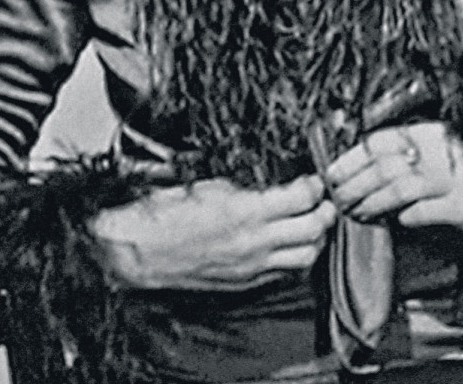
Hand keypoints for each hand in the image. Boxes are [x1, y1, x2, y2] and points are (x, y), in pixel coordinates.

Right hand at [90, 174, 334, 290]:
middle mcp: (254, 242)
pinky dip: (295, 258)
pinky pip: (284, 273)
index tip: (314, 179)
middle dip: (326, 212)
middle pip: (314, 229)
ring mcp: (251, 266)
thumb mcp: (209, 186)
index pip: (303, 197)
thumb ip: (248, 185)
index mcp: (246, 211)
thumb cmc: (164, 215)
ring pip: (306, 256)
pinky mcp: (244, 282)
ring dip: (316, 239)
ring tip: (313, 224)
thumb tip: (275, 180)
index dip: (315, 185)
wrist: (136, 252)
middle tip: (325, 201)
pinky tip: (290, 246)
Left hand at [324, 121, 462, 234]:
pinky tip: (396, 221)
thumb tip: (357, 171)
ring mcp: (457, 177)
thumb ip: (405, 157)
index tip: (332, 175)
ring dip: (372, 203)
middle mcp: (444, 150)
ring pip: (399, 188)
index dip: (352, 158)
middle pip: (385, 166)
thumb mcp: (436, 155)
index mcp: (432, 133)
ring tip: (357, 213)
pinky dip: (406, 217)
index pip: (381, 141)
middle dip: (355, 185)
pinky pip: (423, 211)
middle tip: (338, 200)